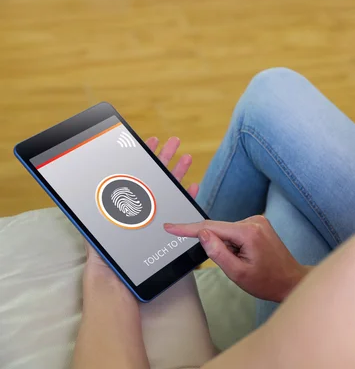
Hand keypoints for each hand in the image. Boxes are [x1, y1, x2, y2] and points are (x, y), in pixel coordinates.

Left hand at [84, 137, 198, 281]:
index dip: (143, 158)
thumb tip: (85, 195)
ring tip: (186, 157)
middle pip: (153, 180)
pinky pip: (181, 212)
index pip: (134, 177)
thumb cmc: (106, 266)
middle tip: (173, 141)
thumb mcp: (97, 236)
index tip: (150, 141)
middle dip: (164, 158)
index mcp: (123, 211)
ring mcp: (155, 223)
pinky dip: (187, 198)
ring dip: (177, 173)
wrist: (120, 290)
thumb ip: (97, 218)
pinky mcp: (168, 235)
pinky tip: (193, 186)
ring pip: (169, 192)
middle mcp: (140, 214)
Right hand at [164, 216, 310, 302]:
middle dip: (218, 247)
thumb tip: (202, 234)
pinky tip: (247, 257)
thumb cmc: (267, 281)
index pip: (210, 227)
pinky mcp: (259, 224)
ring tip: (245, 263)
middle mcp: (254, 220)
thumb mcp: (237, 273)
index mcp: (248, 231)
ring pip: (227, 232)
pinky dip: (234, 244)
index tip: (170, 227)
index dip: (187, 228)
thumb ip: (217, 253)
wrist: (291, 281)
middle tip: (235, 265)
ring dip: (227, 247)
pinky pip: (235, 232)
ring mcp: (258, 220)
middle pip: (219, 230)